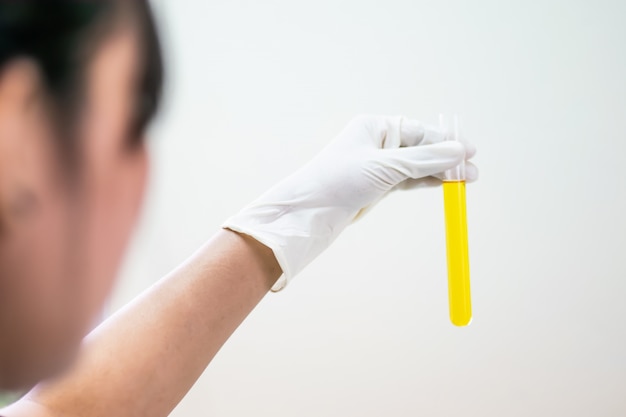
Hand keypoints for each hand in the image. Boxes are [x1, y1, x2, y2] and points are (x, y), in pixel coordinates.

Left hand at [224, 115, 476, 289]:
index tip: (469, 151)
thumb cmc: (339, 180)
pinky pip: (409, 180)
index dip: (445, 141)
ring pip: (417, 166)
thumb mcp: (385, 167)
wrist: (310, 212)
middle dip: (446, 159)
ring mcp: (379, 165)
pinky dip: (426, 182)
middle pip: (421, 148)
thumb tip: (458, 151)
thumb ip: (423, 160)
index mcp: (374, 126)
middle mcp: (377, 142)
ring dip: (440, 173)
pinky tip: (445, 184)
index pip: (418, 130)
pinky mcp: (378, 185)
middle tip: (472, 172)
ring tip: (466, 181)